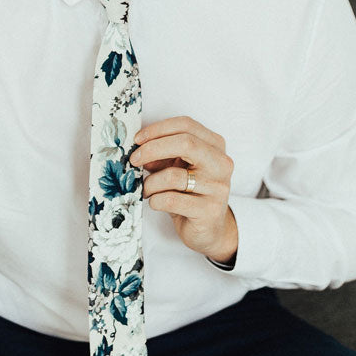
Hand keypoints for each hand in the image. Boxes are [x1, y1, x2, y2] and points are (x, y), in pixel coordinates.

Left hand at [129, 115, 236, 260]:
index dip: (158, 129)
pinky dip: (156, 200)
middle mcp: (221, 164)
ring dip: (150, 183)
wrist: (209, 230)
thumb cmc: (190, 194)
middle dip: (152, 149)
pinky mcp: (209, 211)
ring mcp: (218, 188)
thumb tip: (139, 149)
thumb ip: (163, 155)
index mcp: (215, 146)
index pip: (186, 125)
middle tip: (134, 159)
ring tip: (147, 189)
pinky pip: (171, 200)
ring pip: (173, 176)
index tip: (137, 139)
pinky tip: (156, 203)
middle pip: (185, 143)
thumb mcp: (177, 168)